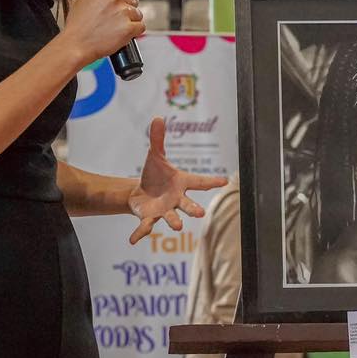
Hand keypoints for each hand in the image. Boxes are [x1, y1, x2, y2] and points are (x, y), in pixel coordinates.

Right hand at [58, 0, 144, 68]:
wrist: (75, 45)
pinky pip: (141, 27)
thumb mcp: (79, 0)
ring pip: (138, 14)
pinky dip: (134, 32)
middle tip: (114, 19)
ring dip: (130, 21)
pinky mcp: (129, 27)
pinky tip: (122, 34)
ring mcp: (123, 12)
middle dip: (127, 10)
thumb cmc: (77, 26)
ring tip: (115, 28)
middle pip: (133, 0)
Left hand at [127, 118, 227, 243]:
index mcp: (181, 183)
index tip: (225, 181)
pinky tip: (132, 239)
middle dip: (193, 209)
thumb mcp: (155, 156)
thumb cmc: (154, 175)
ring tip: (178, 227)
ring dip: (174, 221)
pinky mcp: (149, 218)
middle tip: (200, 213)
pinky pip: (146, 227)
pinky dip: (140, 233)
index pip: (199, 182)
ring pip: (171, 217)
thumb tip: (157, 117)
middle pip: (187, 205)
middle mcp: (176, 199)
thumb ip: (158, 139)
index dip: (212, 181)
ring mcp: (164, 210)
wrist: (140, 192)